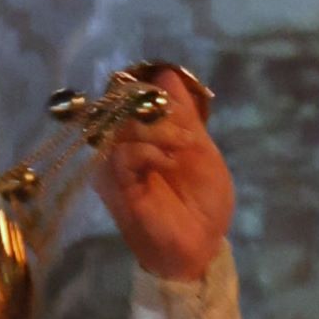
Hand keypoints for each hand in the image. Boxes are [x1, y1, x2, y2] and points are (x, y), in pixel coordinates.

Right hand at [98, 68, 233, 284]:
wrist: (201, 245)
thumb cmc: (203, 200)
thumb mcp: (201, 148)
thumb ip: (184, 114)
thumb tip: (167, 72)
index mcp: (144, 135)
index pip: (133, 95)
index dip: (153, 91)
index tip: (177, 103)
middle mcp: (123, 146)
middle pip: (124, 106)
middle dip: (158, 111)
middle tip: (185, 134)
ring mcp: (116, 166)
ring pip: (121, 126)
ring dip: (156, 131)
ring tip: (180, 148)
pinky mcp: (115, 186)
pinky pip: (120, 155)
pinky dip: (147, 151)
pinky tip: (167, 162)